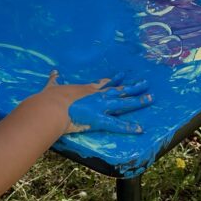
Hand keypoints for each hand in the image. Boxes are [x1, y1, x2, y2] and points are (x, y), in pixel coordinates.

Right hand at [34, 71, 151, 134]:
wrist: (50, 107)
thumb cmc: (49, 98)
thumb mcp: (53, 87)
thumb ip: (55, 80)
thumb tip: (54, 71)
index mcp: (86, 89)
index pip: (104, 84)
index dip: (114, 80)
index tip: (122, 75)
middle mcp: (97, 96)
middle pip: (119, 90)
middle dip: (133, 87)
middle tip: (145, 83)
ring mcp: (100, 106)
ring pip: (124, 103)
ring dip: (138, 101)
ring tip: (151, 98)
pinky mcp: (99, 119)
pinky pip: (117, 125)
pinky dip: (129, 127)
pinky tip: (140, 129)